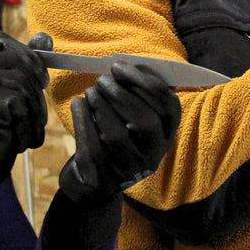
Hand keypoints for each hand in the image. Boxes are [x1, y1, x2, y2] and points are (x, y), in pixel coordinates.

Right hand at [0, 32, 49, 249]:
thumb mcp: (12, 96)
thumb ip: (25, 66)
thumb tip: (44, 38)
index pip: (2, 41)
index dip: (27, 55)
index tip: (40, 79)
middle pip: (16, 61)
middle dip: (36, 89)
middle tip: (37, 115)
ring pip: (20, 83)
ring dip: (34, 113)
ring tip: (28, 132)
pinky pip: (17, 103)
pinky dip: (26, 126)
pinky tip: (19, 141)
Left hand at [58, 62, 181, 206]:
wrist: (95, 183)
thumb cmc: (115, 140)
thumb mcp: (135, 123)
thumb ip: (138, 97)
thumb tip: (128, 65)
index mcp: (166, 138)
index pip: (169, 107)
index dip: (147, 83)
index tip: (121, 67)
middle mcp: (153, 156)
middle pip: (145, 121)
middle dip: (121, 94)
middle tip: (103, 79)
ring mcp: (128, 169)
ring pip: (116, 134)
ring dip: (101, 104)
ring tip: (91, 90)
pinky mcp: (102, 175)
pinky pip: (92, 144)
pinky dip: (83, 118)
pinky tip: (79, 103)